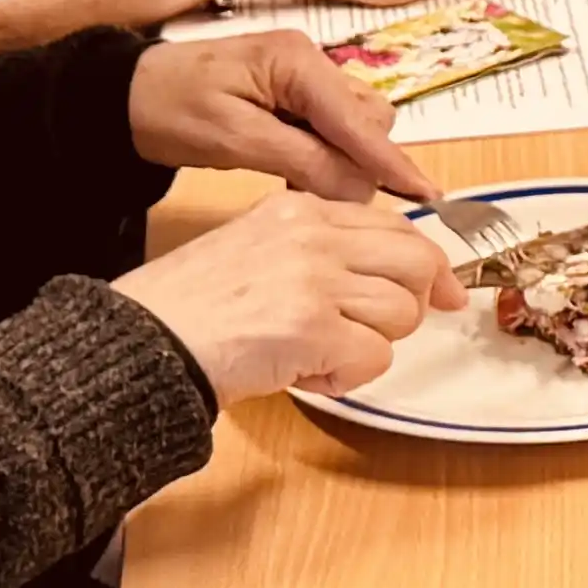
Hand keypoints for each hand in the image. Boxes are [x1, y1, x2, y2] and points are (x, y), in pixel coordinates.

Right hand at [121, 189, 454, 403]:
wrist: (141, 341)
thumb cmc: (190, 308)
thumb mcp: (255, 250)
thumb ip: (319, 251)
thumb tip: (395, 278)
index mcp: (300, 212)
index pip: (395, 226)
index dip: (428, 264)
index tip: (445, 292)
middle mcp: (313, 235)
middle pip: (417, 262)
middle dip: (412, 305)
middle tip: (376, 333)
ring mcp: (316, 279)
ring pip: (403, 313)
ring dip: (371, 346)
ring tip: (318, 354)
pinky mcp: (313, 327)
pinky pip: (376, 356)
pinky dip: (349, 375)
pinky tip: (308, 373)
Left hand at [129, 24, 436, 197]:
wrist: (122, 96)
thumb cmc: (168, 110)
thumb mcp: (232, 139)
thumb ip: (301, 161)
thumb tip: (360, 189)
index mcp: (297, 63)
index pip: (359, 119)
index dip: (392, 161)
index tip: (426, 196)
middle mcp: (311, 61)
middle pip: (369, 118)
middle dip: (363, 160)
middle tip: (327, 198)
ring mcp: (304, 76)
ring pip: (355, 124)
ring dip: (344, 158)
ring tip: (304, 185)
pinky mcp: (294, 94)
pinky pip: (332, 126)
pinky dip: (327, 153)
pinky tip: (298, 172)